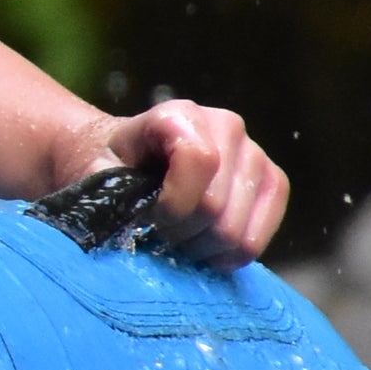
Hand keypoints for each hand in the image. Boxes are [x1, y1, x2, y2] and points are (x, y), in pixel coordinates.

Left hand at [82, 100, 289, 268]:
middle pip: (216, 207)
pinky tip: (204, 246)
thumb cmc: (108, 172)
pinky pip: (260, 236)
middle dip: (181, 233)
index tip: (146, 217)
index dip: (171, 205)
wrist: (123, 165)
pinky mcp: (272, 183)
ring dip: (201, 248)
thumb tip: (139, 223)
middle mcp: (226, 125)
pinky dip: (228, 255)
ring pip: (236, 231)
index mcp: (181, 114)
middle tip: (158, 233)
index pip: (199, 161)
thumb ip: (115, 194)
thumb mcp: (98, 177)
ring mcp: (254, 154)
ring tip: (179, 237)